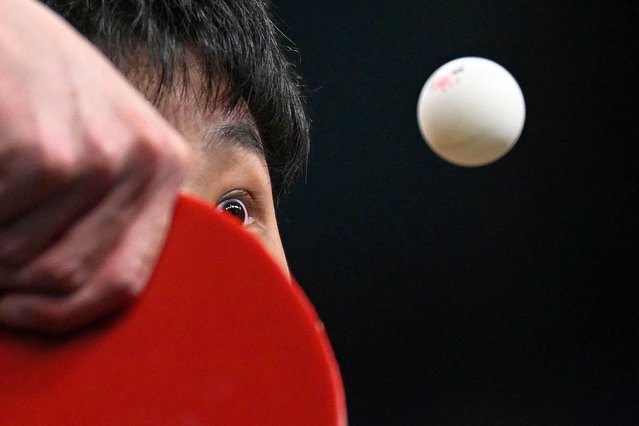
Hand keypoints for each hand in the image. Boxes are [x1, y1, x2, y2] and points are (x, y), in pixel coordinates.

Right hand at [0, 0, 190, 333]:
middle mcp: (142, 162)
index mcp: (163, 165)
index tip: (21, 311)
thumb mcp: (96, 136)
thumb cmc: (41, 85)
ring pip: (19, 259)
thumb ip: (102, 209)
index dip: (63, 314)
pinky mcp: (41, 151)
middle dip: (9, 286)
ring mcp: (95, 156)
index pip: (124, 281)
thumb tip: (70, 292)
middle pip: (67, 280)